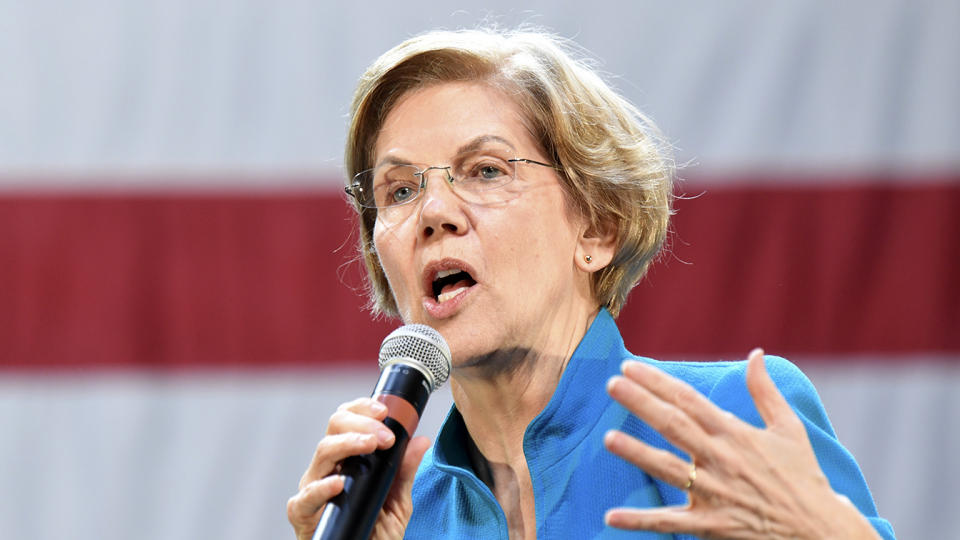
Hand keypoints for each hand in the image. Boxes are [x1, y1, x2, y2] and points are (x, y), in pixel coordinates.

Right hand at [286, 397, 430, 539]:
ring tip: (370, 445)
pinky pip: (306, 496)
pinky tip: (338, 484)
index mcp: (346, 459)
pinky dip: (322, 487)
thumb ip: (405, 472)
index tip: (385, 411)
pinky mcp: (303, 513)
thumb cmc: (376, 532)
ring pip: (323, 451)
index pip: (347, 420)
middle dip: (361, 423)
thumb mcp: (397, 501)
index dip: (362, 408)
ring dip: (348, 443)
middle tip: (385, 436)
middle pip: (334, 428)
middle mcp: (328, 468)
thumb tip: (421, 440)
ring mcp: (313, 488)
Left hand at [603, 349, 879, 538]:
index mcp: (735, 433)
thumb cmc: (802, 477)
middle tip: (612, 384)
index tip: (630, 367)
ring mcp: (714, 493)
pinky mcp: (711, 525)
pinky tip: (611, 516)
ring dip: (637, 453)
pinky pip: (669, 522)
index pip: (689, 400)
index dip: (658, 382)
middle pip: (674, 426)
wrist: (820, 531)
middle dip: (641, 404)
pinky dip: (639, 520)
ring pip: (668, 469)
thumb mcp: (789, 429)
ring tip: (607, 438)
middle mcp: (721, 459)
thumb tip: (755, 353)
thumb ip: (765, 391)